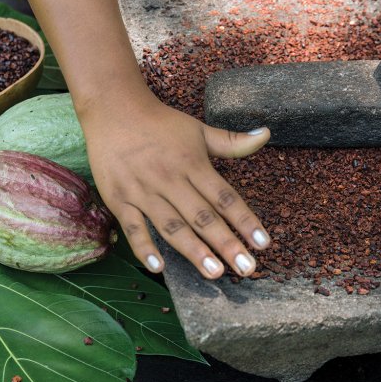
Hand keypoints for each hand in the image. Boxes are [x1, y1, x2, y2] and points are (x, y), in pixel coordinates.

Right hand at [80, 92, 271, 279]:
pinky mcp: (119, 199)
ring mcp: (144, 191)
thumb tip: (267, 134)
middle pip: (203, 216)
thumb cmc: (160, 123)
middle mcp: (170, 179)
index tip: (262, 243)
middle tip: (246, 268)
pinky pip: (133, 227)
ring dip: (194, 250)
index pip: (224, 197)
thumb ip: (232, 142)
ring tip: (214, 272)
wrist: (113, 109)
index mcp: (193, 163)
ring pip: (172, 225)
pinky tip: (158, 267)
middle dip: (226, 243)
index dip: (245, 220)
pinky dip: (144, 247)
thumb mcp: (198, 130)